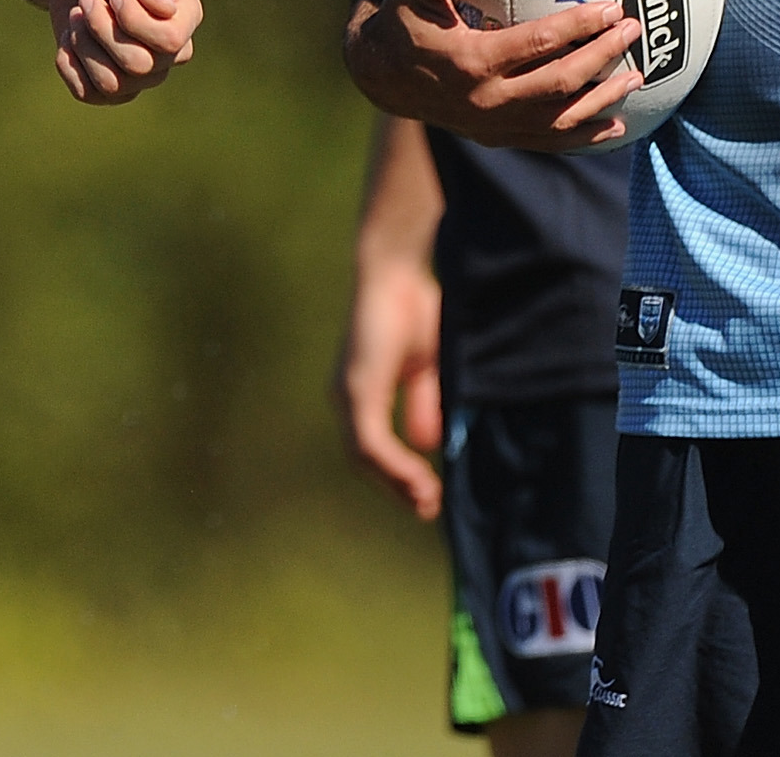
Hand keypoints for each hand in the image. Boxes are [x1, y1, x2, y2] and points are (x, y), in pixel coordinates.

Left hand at [51, 0, 202, 102]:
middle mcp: (172, 49)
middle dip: (101, 30)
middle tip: (86, 1)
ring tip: (77, 17)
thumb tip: (166, 8)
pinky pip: (89, 93)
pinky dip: (69, 65)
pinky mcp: (112, 86)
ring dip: (83, 45)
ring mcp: (144, 72)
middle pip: (139, 65)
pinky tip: (69, 39)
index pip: (170, 41)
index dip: (134, 21)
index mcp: (185, 13)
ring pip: (113, 84)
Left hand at [331, 256, 443, 517]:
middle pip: (366, 460)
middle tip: (428, 509)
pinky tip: (419, 481)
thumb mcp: (428, 366)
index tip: (428, 495)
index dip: (399, 473)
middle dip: (398, 487)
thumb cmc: (415, 306)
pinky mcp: (357, 390)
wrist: (397, 270)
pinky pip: (370, 443)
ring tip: (428, 501)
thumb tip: (432, 444)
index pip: (375, 447)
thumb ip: (425, 403)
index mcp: (364, 391)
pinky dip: (396, 466)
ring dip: (398, 483)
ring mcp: (349, 395)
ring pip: (366, 458)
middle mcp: (348, 398)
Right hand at [343, 0, 645, 150]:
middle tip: (633, 31)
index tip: (611, 6)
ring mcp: (493, 124)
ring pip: (561, 118)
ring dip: (603, 99)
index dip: (578, 25)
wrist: (382, 72)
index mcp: (470, 60)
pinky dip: (584, 136)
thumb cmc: (403, 14)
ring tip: (638, 76)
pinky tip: (616, 126)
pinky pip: (548, 141)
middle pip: (560, 82)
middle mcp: (486, 99)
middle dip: (602, 56)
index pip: (538, 43)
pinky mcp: (498, 137)